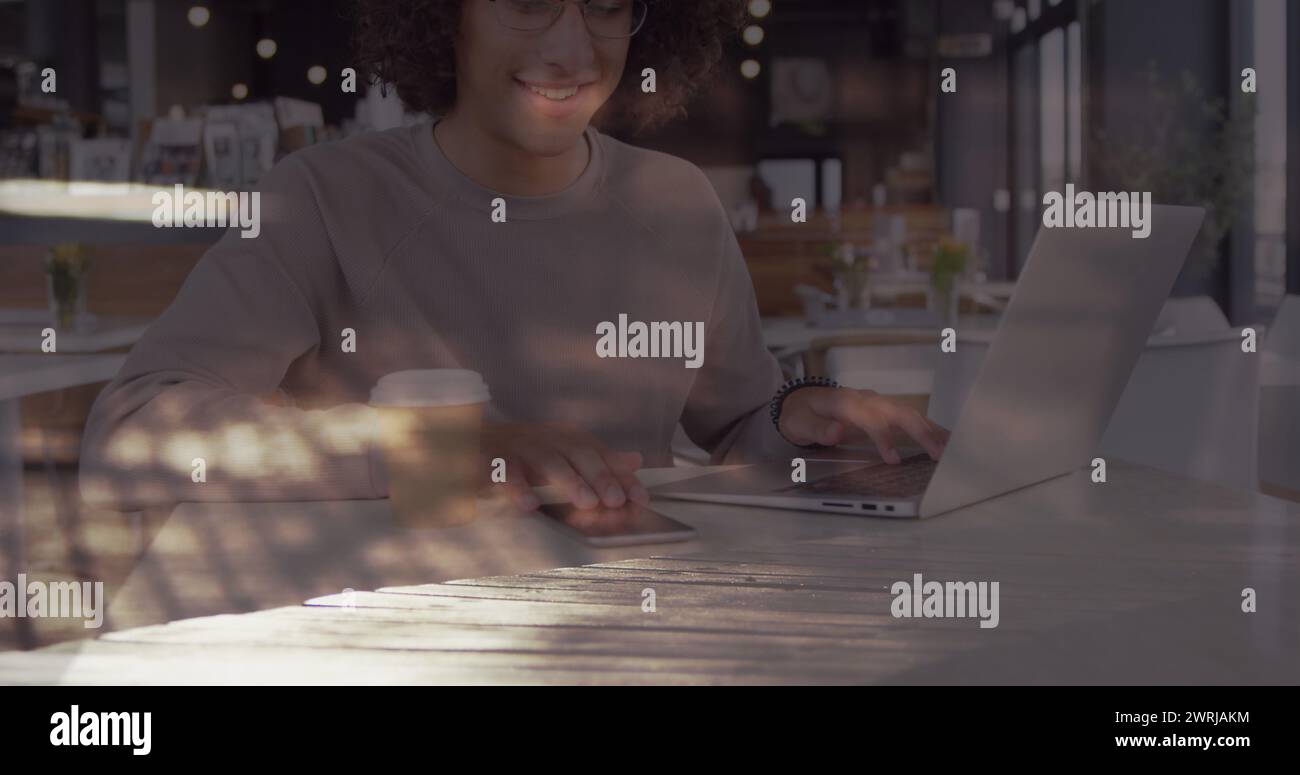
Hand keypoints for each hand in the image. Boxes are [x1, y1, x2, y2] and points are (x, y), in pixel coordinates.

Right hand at [481, 422, 648, 511]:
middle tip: (614, 500)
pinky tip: (530, 506)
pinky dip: (518, 488)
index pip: (599, 453)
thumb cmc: (522, 454)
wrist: (467, 442)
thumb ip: (598, 460)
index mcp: (565, 437)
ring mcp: (518, 447)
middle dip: (599, 475)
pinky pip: (506, 472)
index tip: (639, 498)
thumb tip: (635, 461)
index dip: (621, 474)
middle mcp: (545, 438)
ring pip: (547, 459)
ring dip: (568, 480)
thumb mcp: (563, 454)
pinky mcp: (491, 460)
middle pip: (577, 452)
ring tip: (586, 501)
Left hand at [777, 387, 948, 462]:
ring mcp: (876, 402)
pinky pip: (909, 416)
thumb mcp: (799, 423)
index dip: (883, 437)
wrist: (802, 400)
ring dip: (930, 430)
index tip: (893, 459)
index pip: (869, 418)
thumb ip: (817, 429)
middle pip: (897, 412)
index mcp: (845, 402)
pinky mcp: (883, 409)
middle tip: (938, 453)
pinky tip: (945, 438)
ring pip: (908, 413)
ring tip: (950, 449)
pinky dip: (928, 427)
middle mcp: (866, 399)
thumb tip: (836, 433)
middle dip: (919, 431)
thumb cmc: (800, 414)